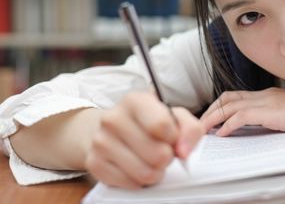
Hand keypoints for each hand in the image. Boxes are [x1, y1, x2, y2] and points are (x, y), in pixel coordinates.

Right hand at [85, 92, 204, 188]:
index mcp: (135, 101)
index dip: (174, 138)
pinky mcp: (94, 163)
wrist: (112, 130)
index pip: (162, 125)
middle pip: (157, 154)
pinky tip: (136, 168)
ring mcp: (101, 141)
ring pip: (145, 173)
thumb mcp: (174, 116)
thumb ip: (190, 129)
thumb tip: (183, 152)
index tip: (172, 138)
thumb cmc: (148, 122)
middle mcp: (114, 118)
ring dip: (155, 172)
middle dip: (166, 158)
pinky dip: (138, 181)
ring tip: (151, 161)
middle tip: (162, 152)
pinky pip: (130, 184)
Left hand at [200, 87, 284, 136]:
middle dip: (211, 110)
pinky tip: (221, 134)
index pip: (236, 95)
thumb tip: (265, 125)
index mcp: (268, 94)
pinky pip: (241, 117)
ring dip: (213, 117)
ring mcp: (267, 102)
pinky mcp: (271, 112)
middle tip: (200, 123)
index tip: (212, 117)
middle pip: (228, 98)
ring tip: (202, 129)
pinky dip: (227, 124)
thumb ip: (277, 115)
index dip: (221, 106)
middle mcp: (264, 95)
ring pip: (229, 106)